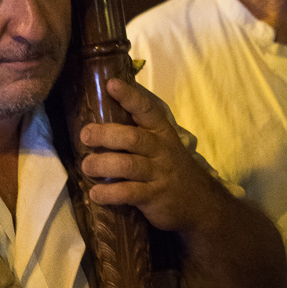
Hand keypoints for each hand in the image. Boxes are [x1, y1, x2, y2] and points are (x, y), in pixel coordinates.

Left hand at [79, 77, 219, 231]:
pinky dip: (109, 193)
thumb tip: (100, 118)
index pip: (146, 110)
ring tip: (86, 166)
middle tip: (85, 135)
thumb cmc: (171, 169)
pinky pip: (128, 193)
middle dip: (106, 134)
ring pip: (128, 165)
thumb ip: (138, 133)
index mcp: (161, 133)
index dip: (129, 96)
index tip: (111, 84)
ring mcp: (158, 174)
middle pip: (132, 138)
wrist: (200, 203)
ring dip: (102, 164)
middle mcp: (161, 150)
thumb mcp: (163, 146)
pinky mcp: (154, 197)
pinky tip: (96, 194)